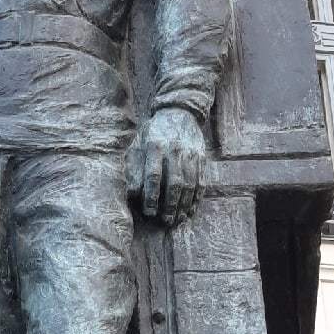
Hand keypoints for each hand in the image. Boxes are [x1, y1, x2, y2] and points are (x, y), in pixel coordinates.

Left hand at [134, 105, 204, 226]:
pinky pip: (200, 181)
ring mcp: (190, 153)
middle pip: (174, 182)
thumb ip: (133, 168)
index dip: (151, 196)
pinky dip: (196, 198)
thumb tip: (132, 193)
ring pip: (189, 184)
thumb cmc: (153, 134)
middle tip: (165, 221)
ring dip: (183, 205)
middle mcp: (175, 150)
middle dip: (170, 205)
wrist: (179, 112)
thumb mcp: (138, 144)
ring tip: (177, 219)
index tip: (149, 212)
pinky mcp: (201, 157)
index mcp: (155, 146)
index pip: (153, 175)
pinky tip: (190, 210)